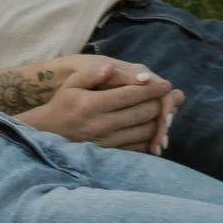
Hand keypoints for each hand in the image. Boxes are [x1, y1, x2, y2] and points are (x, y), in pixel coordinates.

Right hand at [25, 58, 180, 152]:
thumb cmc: (62, 104)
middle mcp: (100, 125)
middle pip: (140, 114)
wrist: (48, 136)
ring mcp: (106, 142)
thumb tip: (111, 67)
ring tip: (169, 111)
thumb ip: (91, 74)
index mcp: (91, 105)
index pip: (129, 95)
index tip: (166, 84)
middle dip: (161, 104)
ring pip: (142, 132)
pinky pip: (136, 148)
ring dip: (159, 121)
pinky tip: (157, 129)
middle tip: (175, 96)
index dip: (151, 89)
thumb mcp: (71, 83)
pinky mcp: (109, 154)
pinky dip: (150, 138)